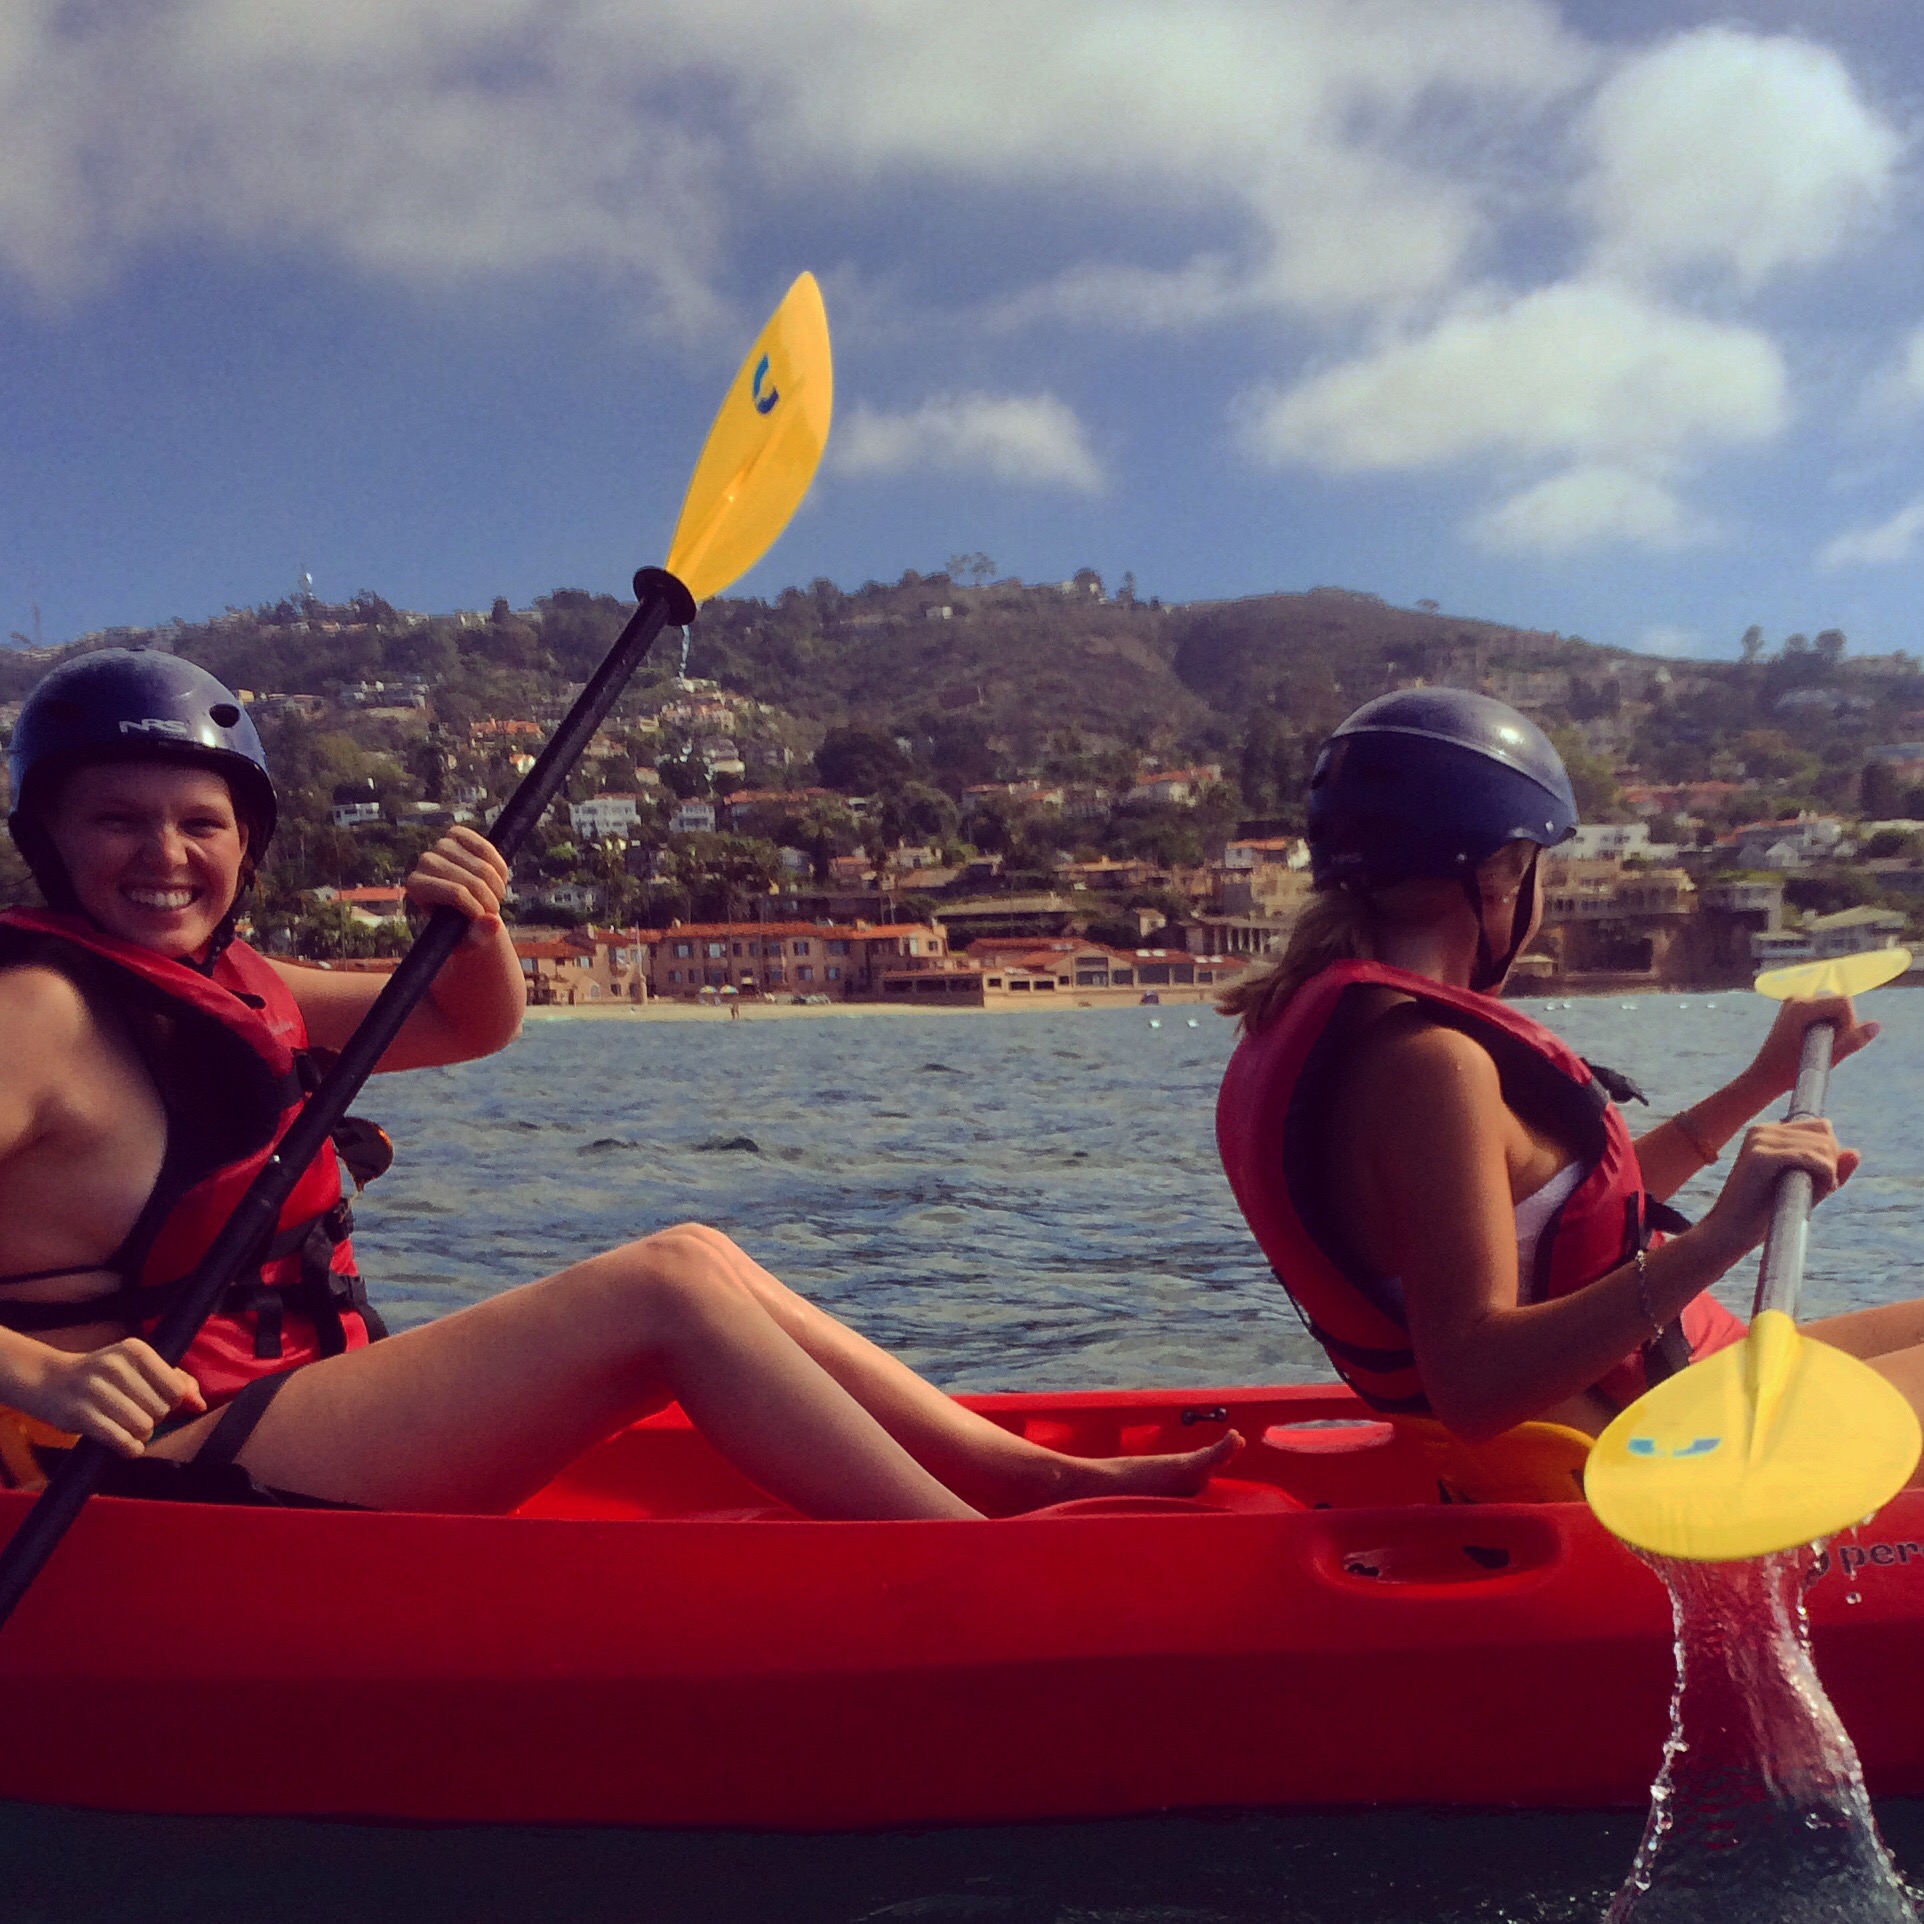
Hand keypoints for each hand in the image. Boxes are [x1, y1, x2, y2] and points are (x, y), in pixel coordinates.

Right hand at [15, 1340, 205, 1458]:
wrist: (50, 1381)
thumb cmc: (105, 1377)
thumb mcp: (139, 1368)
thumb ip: (175, 1381)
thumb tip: (199, 1405)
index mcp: (135, 1350)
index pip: (176, 1389)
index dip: (172, 1402)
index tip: (156, 1401)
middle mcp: (115, 1366)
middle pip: (161, 1410)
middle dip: (155, 1418)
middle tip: (136, 1413)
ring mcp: (95, 1390)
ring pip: (144, 1427)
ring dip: (140, 1434)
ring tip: (128, 1426)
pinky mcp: (80, 1415)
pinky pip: (121, 1440)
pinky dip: (130, 1448)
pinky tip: (126, 1445)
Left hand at [403, 828, 509, 945]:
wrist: (463, 906)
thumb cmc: (460, 929)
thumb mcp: (468, 940)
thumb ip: (479, 935)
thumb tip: (494, 922)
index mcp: (416, 885)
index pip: (456, 894)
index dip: (478, 908)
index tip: (483, 920)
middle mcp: (425, 861)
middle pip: (471, 881)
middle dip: (490, 900)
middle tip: (493, 912)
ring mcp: (441, 845)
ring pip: (483, 867)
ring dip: (497, 887)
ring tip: (496, 898)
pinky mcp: (457, 834)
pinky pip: (486, 847)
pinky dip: (499, 866)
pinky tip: (500, 879)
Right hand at [1696, 1118, 1857, 1264]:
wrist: (1732, 1232)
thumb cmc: (1765, 1214)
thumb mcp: (1805, 1188)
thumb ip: (1829, 1170)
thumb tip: (1855, 1152)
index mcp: (1768, 1132)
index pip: (1819, 1126)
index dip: (1830, 1153)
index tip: (1822, 1180)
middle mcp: (1762, 1130)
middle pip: (1824, 1132)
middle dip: (1832, 1162)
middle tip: (1821, 1189)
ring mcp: (1759, 1140)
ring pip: (1822, 1145)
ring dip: (1830, 1171)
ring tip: (1817, 1192)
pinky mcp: (1760, 1156)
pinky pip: (1810, 1157)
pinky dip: (1824, 1174)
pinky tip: (1819, 1190)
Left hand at [1742, 993, 1877, 1102]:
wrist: (1764, 1077)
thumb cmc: (1790, 1071)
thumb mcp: (1827, 1058)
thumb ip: (1853, 1041)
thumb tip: (1876, 1025)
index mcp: (1801, 1006)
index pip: (1843, 1002)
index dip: (1848, 1023)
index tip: (1835, 1042)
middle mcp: (1797, 999)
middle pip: (1840, 1004)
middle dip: (1842, 1025)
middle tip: (1825, 1046)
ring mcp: (1795, 1003)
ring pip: (1834, 1010)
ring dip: (1835, 1028)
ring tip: (1818, 1046)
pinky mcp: (1797, 1010)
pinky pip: (1825, 1014)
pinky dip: (1827, 1028)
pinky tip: (1815, 1042)